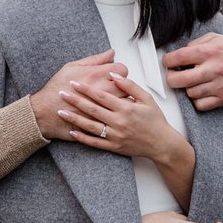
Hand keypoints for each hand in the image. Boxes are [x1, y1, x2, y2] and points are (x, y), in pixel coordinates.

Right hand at [29, 51, 126, 139]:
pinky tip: (109, 114)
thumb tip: (111, 53)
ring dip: (121, 102)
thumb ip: (95, 59)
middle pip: (126, 87)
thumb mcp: (73, 67)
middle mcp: (103, 91)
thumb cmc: (56, 89)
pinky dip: (115, 116)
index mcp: (97, 75)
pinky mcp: (100, 122)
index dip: (119, 71)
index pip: (122, 69)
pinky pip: (115, 119)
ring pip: (123, 104)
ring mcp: (103, 108)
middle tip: (113, 88)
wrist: (44, 112)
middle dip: (122, 86)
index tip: (113, 75)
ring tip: (112, 101)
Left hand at [57, 72, 174, 161]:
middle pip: (92, 109)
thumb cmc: (155, 120)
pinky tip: (72, 132)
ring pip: (90, 126)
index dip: (86, 88)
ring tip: (61, 112)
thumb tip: (114, 75)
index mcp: (126, 108)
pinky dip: (82, 138)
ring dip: (74, 118)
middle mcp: (119, 122)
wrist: (161, 143)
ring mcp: (115, 136)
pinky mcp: (114, 147)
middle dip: (75, 100)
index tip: (74, 82)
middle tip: (62, 93)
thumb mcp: (146, 98)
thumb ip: (129, 85)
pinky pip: (95, 142)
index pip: (101, 96)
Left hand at [163, 35, 222, 111]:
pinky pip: (200, 105)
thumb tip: (178, 53)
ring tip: (191, 81)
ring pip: (189, 93)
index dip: (168, 60)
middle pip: (180, 79)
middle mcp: (214, 69)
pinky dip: (196, 100)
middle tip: (172, 75)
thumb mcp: (215, 38)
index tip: (167, 62)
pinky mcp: (222, 99)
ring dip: (186, 88)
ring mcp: (218, 86)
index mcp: (210, 52)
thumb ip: (196, 43)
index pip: (180, 57)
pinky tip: (199, 91)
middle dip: (170, 78)